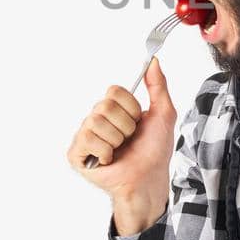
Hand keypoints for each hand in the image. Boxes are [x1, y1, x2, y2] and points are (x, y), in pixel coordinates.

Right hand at [67, 56, 175, 216]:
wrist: (149, 178)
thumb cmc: (154, 150)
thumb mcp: (163, 114)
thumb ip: (158, 86)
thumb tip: (154, 61)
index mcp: (113, 109)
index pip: (113, 91)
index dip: (131, 108)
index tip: (139, 122)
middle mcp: (96, 119)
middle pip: (104, 106)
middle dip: (125, 126)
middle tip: (129, 139)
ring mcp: (84, 136)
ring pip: (96, 122)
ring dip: (116, 140)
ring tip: (119, 150)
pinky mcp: (76, 154)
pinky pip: (87, 140)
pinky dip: (104, 152)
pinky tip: (108, 160)